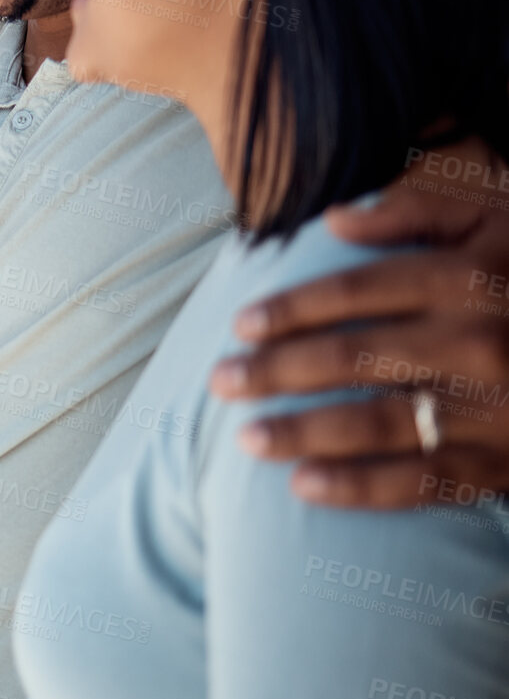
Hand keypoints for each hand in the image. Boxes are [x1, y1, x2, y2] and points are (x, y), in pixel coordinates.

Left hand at [212, 166, 508, 508]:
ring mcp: (496, 408)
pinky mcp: (507, 462)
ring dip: (304, 433)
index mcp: (468, 277)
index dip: (290, 310)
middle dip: (276, 372)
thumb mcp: (500, 217)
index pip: (355, 293)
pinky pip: (426, 481)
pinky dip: (360, 487)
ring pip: (379, 423)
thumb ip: (419, 210)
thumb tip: (335, 220)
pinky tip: (303, 487)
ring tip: (245, 439)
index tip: (240, 326)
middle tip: (219, 381)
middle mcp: (478, 342)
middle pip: (353, 358)